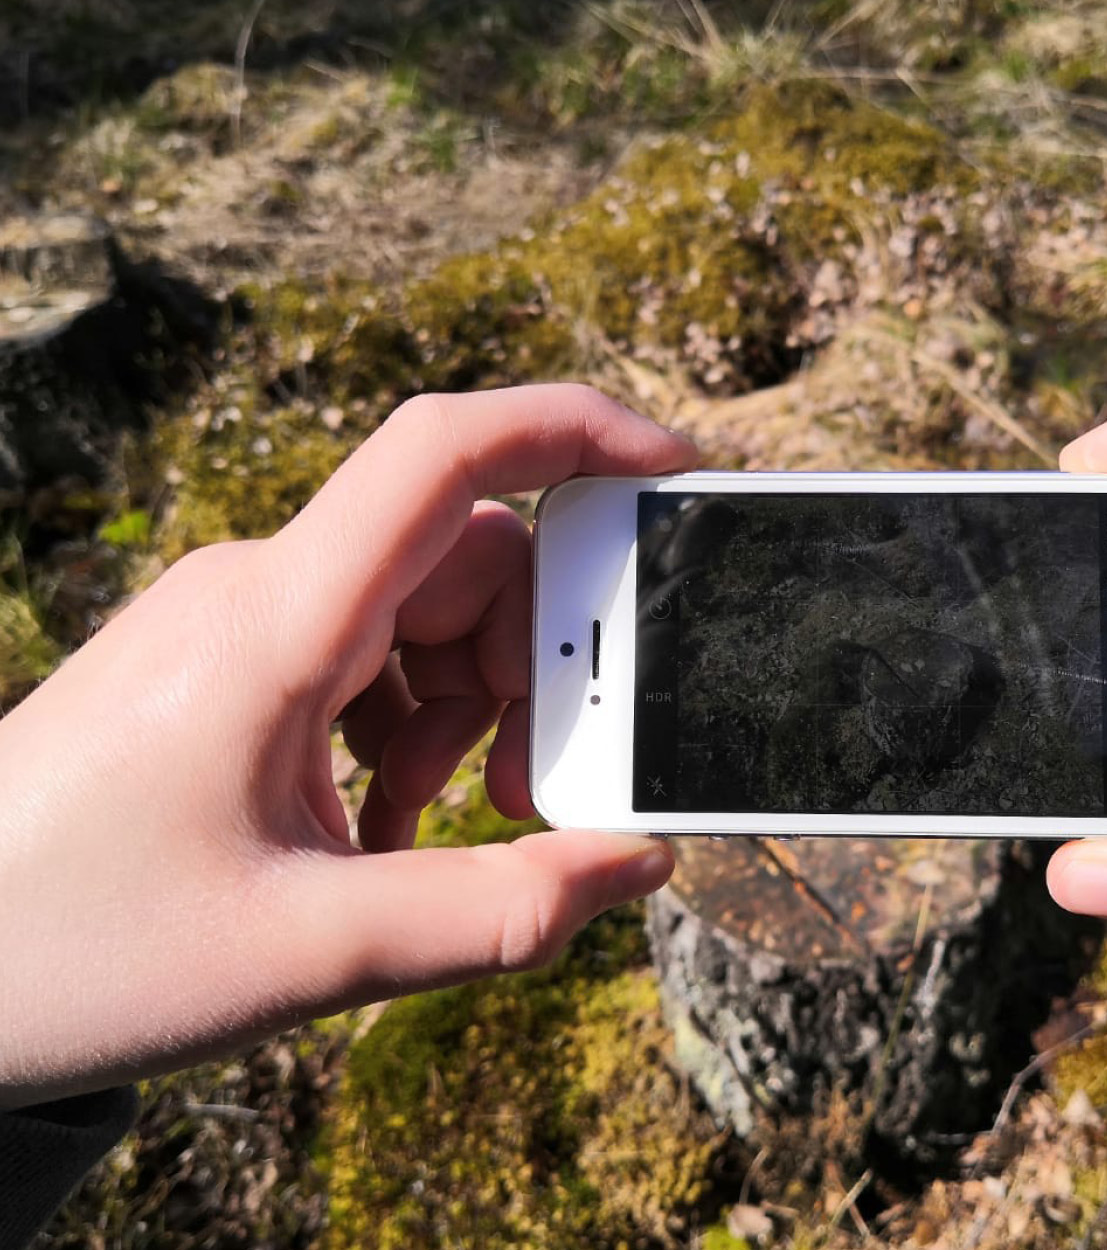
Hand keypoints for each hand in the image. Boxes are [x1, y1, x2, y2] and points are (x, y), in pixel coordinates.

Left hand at [0, 385, 696, 1107]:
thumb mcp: (312, 950)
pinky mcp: (232, 664)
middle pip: (469, 559)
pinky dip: (409, 733)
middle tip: (515, 798)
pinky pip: (371, 660)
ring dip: (466, 717)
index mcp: (277, 623)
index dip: (579, 432)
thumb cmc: (75, 952)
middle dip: (530, 669)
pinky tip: (370, 832)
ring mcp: (243, 624)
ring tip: (418, 836)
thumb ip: (498, 914)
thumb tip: (637, 864)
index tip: (680, 475)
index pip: (445, 453)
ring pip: (428, 617)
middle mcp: (262, 591)